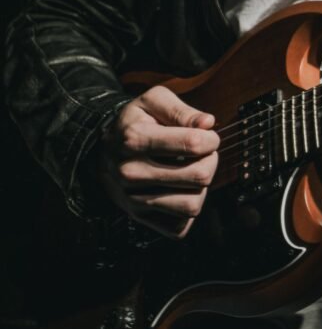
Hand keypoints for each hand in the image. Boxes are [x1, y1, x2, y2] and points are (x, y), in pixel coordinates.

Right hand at [98, 86, 218, 238]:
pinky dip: (187, 210)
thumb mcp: (154, 101)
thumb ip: (182, 110)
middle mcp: (130, 172)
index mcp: (134, 138)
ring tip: (191, 172)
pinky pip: (180, 226)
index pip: (195, 144)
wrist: (102, 152)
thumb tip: (207, 124)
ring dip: (201, 188)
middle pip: (200, 176)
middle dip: (210, 161)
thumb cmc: (136, 123)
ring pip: (192, 205)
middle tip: (201, 154)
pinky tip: (180, 190)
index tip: (205, 135)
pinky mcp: (138, 218)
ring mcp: (132, 199)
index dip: (211, 138)